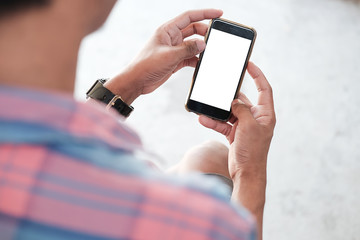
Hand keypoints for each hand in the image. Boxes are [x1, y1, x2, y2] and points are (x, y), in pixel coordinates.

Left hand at [105, 9, 222, 103]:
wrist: (137, 81)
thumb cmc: (146, 65)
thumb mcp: (169, 55)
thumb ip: (188, 49)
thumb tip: (203, 43)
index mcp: (167, 30)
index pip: (189, 16)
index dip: (205, 13)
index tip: (218, 13)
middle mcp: (171, 38)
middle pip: (193, 29)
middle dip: (205, 32)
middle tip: (216, 37)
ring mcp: (173, 49)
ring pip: (192, 44)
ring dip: (201, 48)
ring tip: (210, 52)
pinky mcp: (175, 61)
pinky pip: (190, 57)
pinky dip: (196, 60)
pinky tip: (202, 64)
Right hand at [199, 62, 274, 180]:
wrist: (246, 173)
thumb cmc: (253, 151)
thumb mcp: (248, 126)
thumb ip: (241, 110)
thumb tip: (234, 101)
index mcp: (265, 114)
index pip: (264, 89)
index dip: (257, 75)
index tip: (249, 65)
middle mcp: (255, 118)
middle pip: (242, 100)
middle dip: (229, 97)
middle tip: (219, 89)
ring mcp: (244, 126)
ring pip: (230, 112)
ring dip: (218, 111)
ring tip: (206, 108)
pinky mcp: (235, 134)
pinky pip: (223, 124)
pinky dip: (214, 122)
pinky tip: (203, 120)